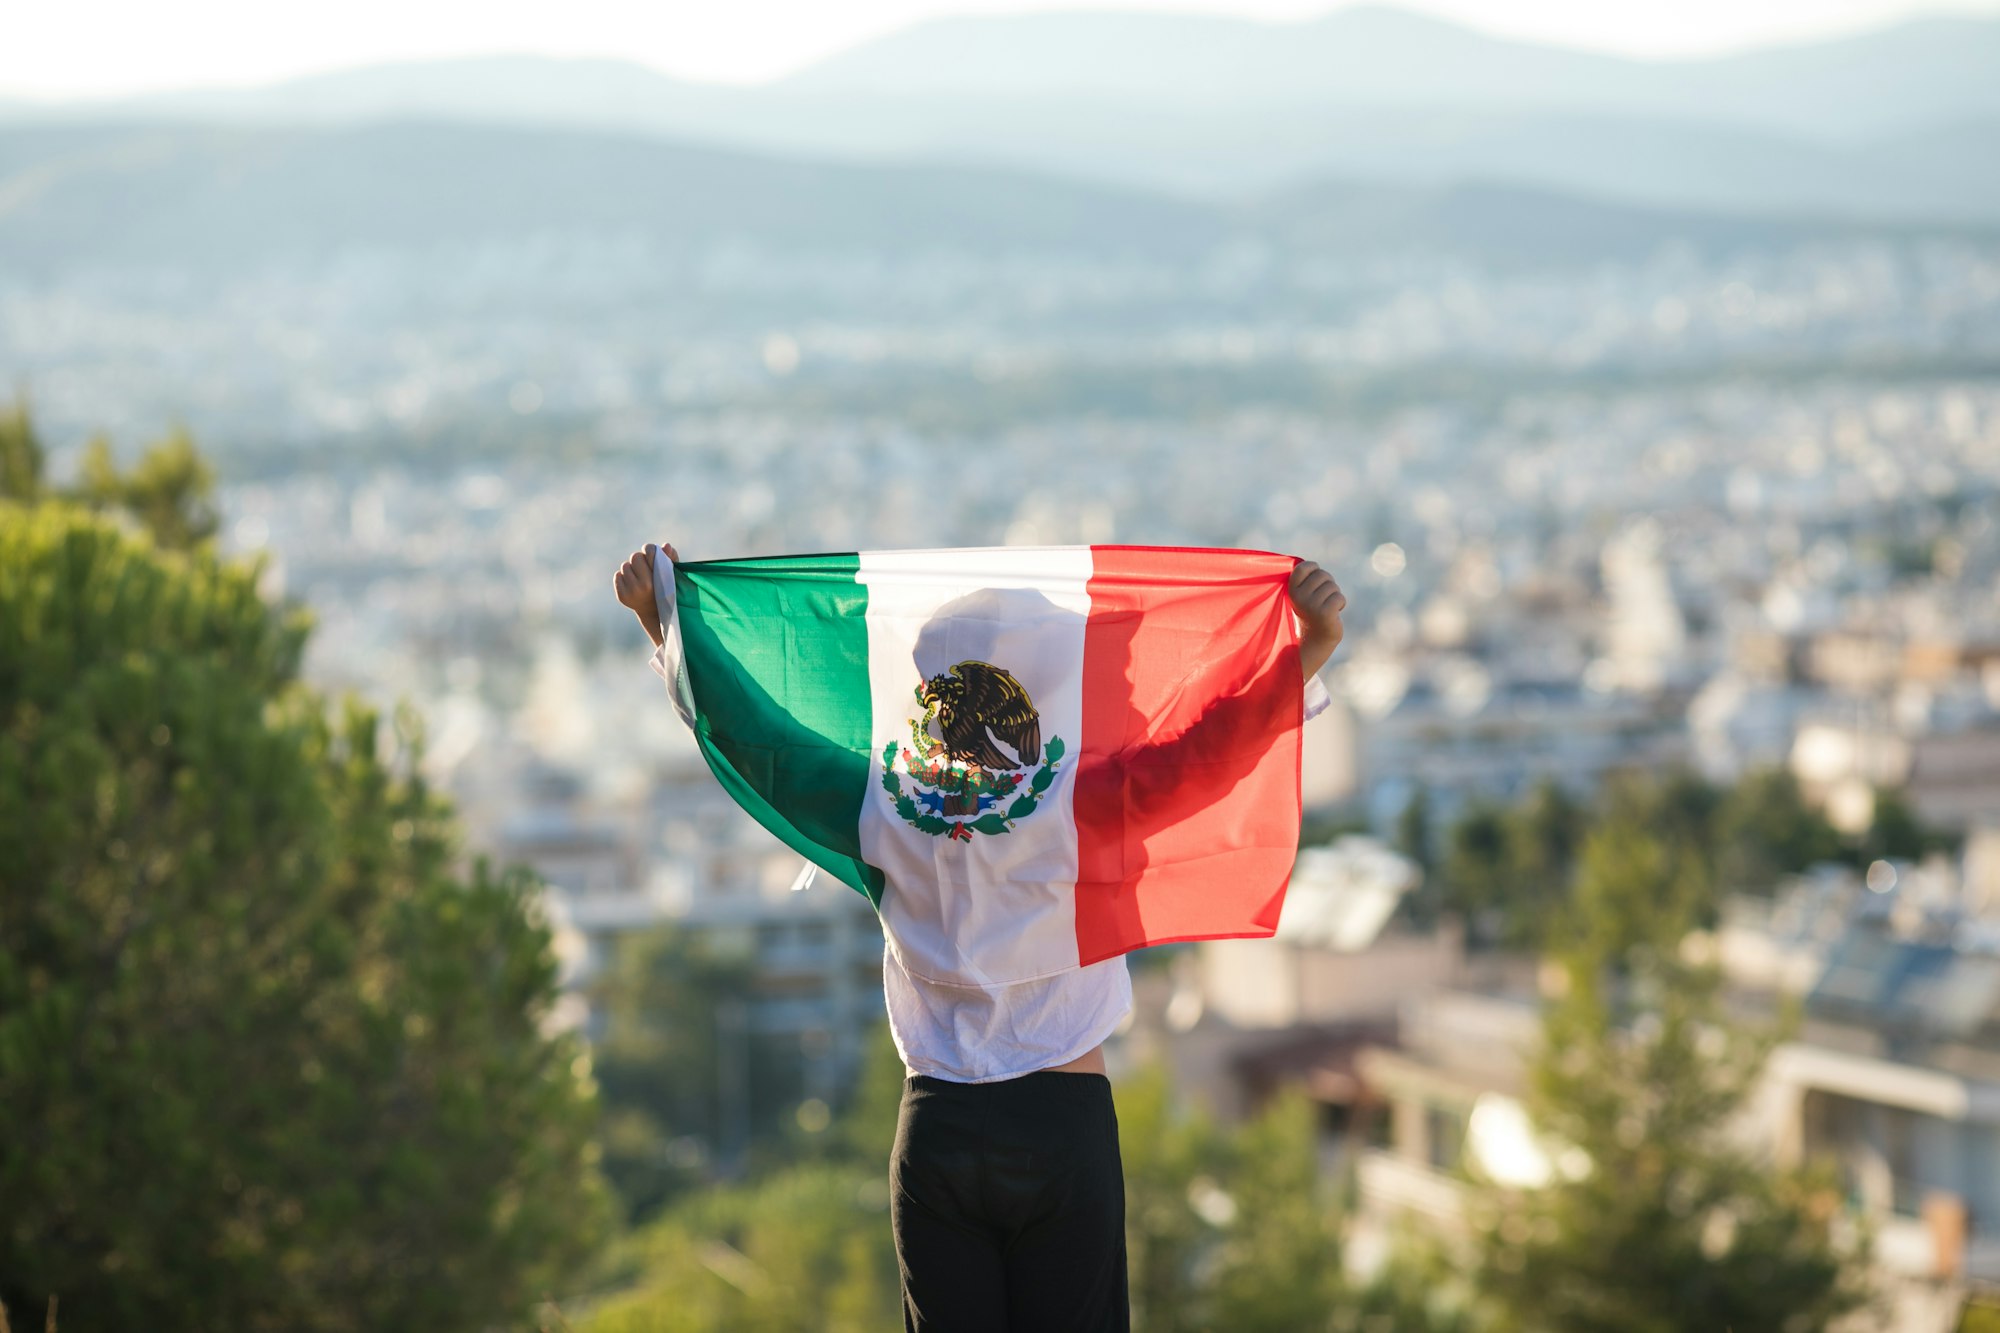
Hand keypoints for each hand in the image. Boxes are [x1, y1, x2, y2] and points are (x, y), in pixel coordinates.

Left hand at [615, 542, 678, 646]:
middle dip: (640, 560)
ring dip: (632, 569)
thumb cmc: (667, 587)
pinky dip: (624, 577)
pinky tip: (633, 583)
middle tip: (646, 568)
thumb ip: (672, 558)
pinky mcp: (621, 596)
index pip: (649, 550)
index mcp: (656, 579)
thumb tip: (665, 546)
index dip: (650, 551)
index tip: (652, 555)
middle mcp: (641, 587)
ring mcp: (630, 592)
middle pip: (635, 556)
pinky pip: (617, 575)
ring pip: (625, 566)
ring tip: (640, 576)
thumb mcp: (673, 573)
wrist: (656, 612)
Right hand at [1289, 560, 1345, 676]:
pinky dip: (1341, 603)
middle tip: (1322, 598)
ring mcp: (1311, 605)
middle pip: (1323, 575)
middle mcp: (1299, 596)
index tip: (1315, 581)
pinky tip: (1333, 612)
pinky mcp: (1324, 613)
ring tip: (1326, 606)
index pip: (1305, 566)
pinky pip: (1339, 597)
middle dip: (1328, 584)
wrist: (1314, 639)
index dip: (1315, 569)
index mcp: (1291, 589)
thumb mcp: (1302, 594)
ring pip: (1333, 587)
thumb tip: (1313, 565)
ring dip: (1334, 595)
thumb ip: (1305, 579)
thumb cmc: (1311, 611)